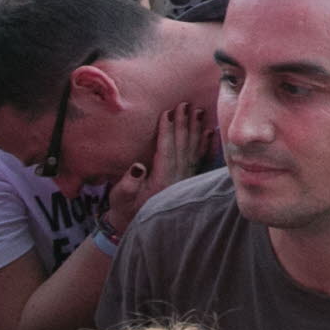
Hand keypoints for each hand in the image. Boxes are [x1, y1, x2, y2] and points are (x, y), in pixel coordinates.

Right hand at [105, 103, 212, 231]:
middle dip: (184, 124)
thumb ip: (128, 184)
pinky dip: (205, 145)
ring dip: (196, 130)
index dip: (167, 131)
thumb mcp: (120, 197)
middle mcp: (177, 178)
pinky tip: (209, 132)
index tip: (169, 112)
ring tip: (199, 111)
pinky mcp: (188, 180)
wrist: (138, 224)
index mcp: (162, 180)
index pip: (166, 150)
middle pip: (183, 146)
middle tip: (186, 104)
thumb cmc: (125, 208)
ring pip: (193, 150)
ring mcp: (185, 179)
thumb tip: (138, 167)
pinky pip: (200, 159)